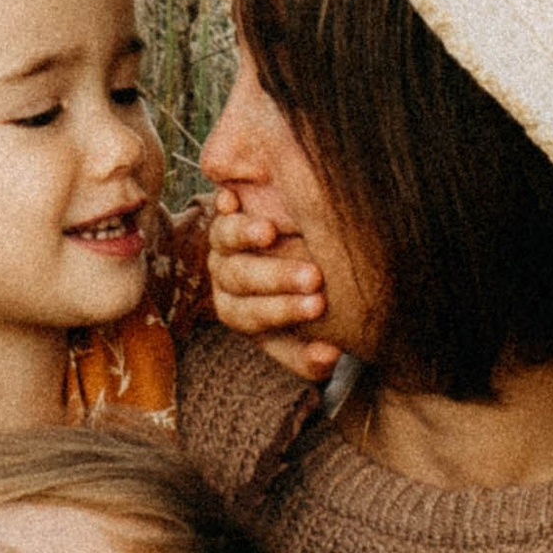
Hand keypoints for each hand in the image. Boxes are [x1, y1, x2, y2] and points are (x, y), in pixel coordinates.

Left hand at [209, 190, 335, 377]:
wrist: (300, 257)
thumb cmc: (306, 305)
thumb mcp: (307, 337)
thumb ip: (314, 355)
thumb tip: (329, 356)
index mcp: (238, 310)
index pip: (253, 315)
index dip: (284, 311)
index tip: (319, 306)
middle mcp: (226, 274)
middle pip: (241, 277)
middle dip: (277, 278)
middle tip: (314, 277)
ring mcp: (224, 238)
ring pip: (226, 237)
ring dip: (246, 234)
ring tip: (269, 233)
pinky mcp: (228, 206)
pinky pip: (222, 202)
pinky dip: (227, 200)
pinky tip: (233, 197)